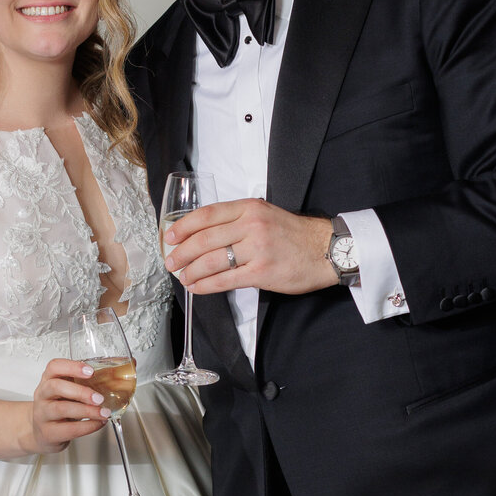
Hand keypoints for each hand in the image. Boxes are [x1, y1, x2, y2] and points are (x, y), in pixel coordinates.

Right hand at [29, 357, 108, 453]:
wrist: (41, 432)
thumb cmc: (58, 407)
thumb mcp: (66, 392)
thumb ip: (83, 384)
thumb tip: (113, 379)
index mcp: (48, 380)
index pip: (54, 367)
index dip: (72, 367)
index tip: (90, 371)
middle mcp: (42, 395)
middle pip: (55, 386)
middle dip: (80, 391)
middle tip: (99, 398)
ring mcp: (43, 414)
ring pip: (61, 409)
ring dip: (86, 410)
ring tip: (103, 412)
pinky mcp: (48, 433)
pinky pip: (68, 429)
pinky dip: (87, 426)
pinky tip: (98, 423)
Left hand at [163, 198, 337, 295]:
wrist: (326, 250)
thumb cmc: (294, 234)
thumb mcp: (266, 214)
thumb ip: (238, 219)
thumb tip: (204, 234)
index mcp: (250, 207)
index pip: (207, 214)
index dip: (183, 226)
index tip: (169, 236)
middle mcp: (251, 225)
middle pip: (204, 239)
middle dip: (182, 252)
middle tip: (171, 261)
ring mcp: (257, 249)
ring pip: (211, 261)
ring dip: (191, 271)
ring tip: (183, 276)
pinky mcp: (261, 272)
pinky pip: (225, 280)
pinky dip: (206, 285)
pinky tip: (197, 287)